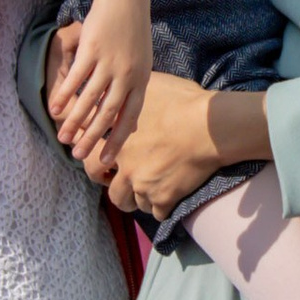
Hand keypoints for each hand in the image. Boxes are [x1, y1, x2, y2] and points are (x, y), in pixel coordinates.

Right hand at [51, 0, 152, 166]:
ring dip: (74, 121)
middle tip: (78, 156)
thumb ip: (135, 93)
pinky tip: (54, 109)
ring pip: (89, 98)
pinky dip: (64, 94)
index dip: (116, 140)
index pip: (128, 118)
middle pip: (107, 113)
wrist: (127, 0)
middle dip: (92, 137)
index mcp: (140, 81)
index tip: (104, 160)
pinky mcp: (92, 49)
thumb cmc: (133, 35)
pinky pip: (76, 77)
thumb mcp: (143, 65)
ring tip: (62, 137)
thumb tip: (132, 125)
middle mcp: (126, 75)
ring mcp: (109, 62)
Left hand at [105, 71, 266, 221]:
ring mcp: (144, 186)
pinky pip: (156, 213)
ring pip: (130, 203)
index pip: (90, 158)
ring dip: (137, 198)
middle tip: (118, 180)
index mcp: (118, 143)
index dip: (91, 160)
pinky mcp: (164, 199)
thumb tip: (125, 88)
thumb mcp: (150, 86)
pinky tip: (167, 199)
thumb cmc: (182, 102)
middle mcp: (126, 168)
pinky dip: (161, 207)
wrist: (210, 128)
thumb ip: (131, 93)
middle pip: (107, 187)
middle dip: (110, 185)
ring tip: (145, 191)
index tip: (100, 160)